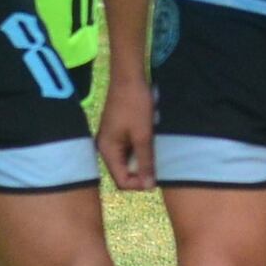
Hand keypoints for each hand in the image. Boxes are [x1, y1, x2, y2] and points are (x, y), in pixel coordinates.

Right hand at [97, 72, 156, 191]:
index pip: (122, 181)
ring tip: (155, 148)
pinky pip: (130, 149)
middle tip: (158, 161)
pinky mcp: (119, 132)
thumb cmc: (135, 105)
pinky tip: (151, 140)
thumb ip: (145, 162)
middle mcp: (106, 148)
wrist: (129, 77)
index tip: (156, 176)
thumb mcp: (143, 136)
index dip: (139, 184)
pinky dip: (141, 148)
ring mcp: (112, 140)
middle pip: (125, 172)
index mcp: (107, 151)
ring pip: (129, 161)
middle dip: (142, 171)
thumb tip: (148, 187)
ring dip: (143, 159)